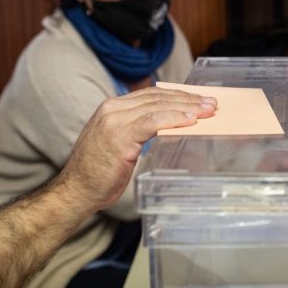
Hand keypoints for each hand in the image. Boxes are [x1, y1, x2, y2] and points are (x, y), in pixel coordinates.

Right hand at [53, 87, 216, 213]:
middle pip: (158, 98)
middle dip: (188, 99)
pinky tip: (191, 120)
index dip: (178, 95)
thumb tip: (172, 125)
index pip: (152, 95)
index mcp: (112, 108)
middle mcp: (112, 109)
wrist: (75, 192)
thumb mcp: (120, 143)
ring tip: (208, 111)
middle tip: (211, 103)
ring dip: (187, 107)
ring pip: (158, 107)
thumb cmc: (99, 172)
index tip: (199, 99)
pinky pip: (153, 122)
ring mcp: (114, 121)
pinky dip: (174, 118)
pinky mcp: (120, 136)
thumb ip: (140, 129)